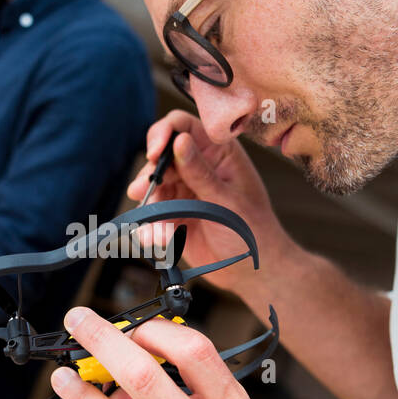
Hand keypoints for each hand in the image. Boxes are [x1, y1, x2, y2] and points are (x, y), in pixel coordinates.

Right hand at [129, 111, 291, 299]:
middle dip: (151, 175)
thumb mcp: (226, 199)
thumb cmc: (252, 231)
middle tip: (145, 190)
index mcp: (218, 153)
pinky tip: (157, 239)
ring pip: (153, 188)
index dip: (163, 134)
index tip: (154, 153)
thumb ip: (200, 172)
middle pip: (161, 157)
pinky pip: (153, 215)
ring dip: (149, 205)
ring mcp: (184, 192)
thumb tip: (179, 140)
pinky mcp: (174, 216)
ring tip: (157, 227)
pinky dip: (151, 227)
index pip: (183, 126)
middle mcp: (198, 168)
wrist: (252, 272)